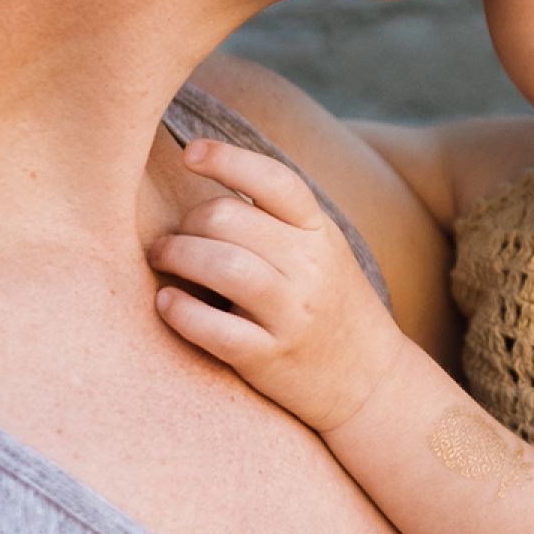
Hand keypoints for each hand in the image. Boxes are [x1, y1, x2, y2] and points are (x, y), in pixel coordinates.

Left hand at [149, 139, 404, 430]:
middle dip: (186, 223)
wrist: (371, 380)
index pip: (274, 180)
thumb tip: (208, 184)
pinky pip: (213, 328)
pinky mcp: (270, 357)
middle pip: (228, 218)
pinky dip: (179, 310)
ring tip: (162, 259)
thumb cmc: (330, 306)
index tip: (190, 153)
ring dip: (176, 255)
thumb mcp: (322, 251)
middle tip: (171, 238)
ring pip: (221, 264)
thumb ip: (276, 220)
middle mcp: (310, 266)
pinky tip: (166, 302)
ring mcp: (292, 313)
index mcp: (320, 232)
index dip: (227, 159)